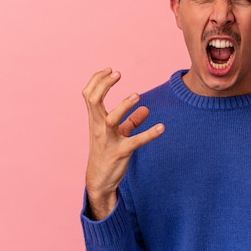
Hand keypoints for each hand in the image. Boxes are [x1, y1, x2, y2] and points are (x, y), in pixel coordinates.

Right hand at [82, 68, 164, 219]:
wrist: (99, 181)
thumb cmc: (107, 153)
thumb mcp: (118, 135)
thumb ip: (131, 121)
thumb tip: (145, 109)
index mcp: (95, 120)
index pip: (89, 94)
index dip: (97, 80)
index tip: (110, 70)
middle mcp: (98, 127)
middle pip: (93, 101)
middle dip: (104, 85)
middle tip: (118, 73)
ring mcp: (108, 140)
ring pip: (111, 119)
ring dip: (123, 106)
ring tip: (137, 95)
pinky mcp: (121, 152)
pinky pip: (136, 141)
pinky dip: (149, 134)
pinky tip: (162, 128)